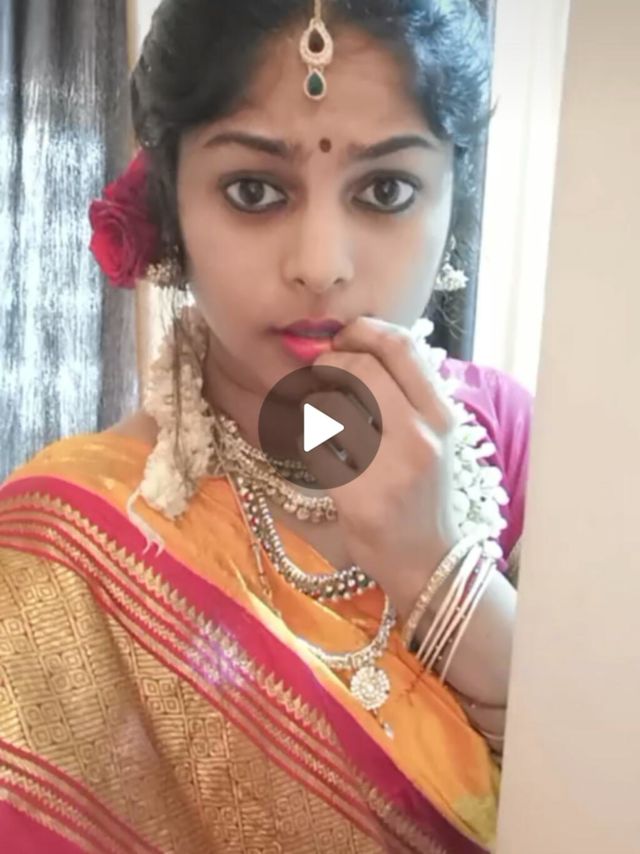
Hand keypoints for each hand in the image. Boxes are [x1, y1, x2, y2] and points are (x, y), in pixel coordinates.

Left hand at [302, 317, 460, 620]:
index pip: (401, 346)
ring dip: (314, 402)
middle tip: (321, 376)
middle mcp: (422, 436)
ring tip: (319, 414)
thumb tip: (358, 347)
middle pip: (360, 368)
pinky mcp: (360, 496)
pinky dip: (309, 440)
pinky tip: (318, 449)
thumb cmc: (423, 493)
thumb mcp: (432, 437)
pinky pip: (316, 447)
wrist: (427, 560)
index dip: (363, 331)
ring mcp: (391, 468)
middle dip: (329, 364)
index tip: (343, 339)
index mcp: (441, 415)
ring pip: (332, 405)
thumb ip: (405, 392)